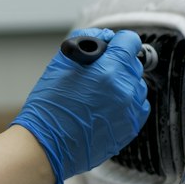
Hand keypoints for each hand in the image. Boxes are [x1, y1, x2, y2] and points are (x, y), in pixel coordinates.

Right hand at [12, 28, 149, 183]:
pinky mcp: (130, 129)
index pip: (130, 41)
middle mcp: (124, 90)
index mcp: (108, 71)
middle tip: (99, 73)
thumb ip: (86, 42)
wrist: (45, 146)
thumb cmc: (48, 107)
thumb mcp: (60, 64)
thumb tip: (105, 37)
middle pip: (134, 64)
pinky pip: (139, 108)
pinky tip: (107, 108)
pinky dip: (127, 104)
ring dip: (124, 85)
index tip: (112, 47)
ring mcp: (129, 112)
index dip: (119, 41)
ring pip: (138, 87)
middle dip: (118, 63)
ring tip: (100, 94)